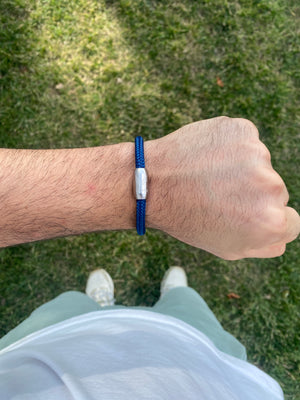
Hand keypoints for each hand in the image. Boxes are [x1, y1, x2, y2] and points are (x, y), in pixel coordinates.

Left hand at [145, 117, 299, 259]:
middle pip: (275, 191)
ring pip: (259, 164)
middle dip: (252, 194)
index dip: (262, 218)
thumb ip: (266, 245)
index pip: (289, 221)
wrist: (154, 182)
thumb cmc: (187, 218)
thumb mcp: (228, 248)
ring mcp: (257, 154)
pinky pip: (245, 141)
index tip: (242, 213)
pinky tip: (207, 157)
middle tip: (219, 195)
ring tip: (208, 176)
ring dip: (240, 169)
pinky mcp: (243, 130)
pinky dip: (230, 147)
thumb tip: (283, 233)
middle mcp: (271, 187)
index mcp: (272, 222)